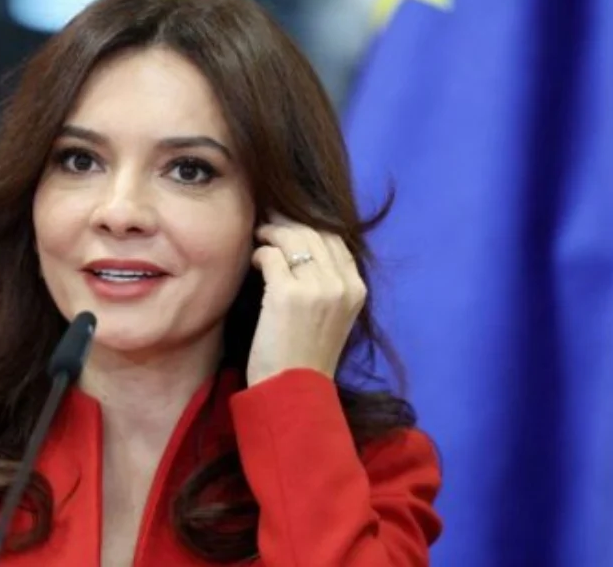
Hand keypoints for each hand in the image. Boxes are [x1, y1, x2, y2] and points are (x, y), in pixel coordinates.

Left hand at [247, 213, 366, 385]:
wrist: (294, 391)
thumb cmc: (308, 355)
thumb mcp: (334, 316)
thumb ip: (329, 282)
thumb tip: (304, 245)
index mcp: (356, 289)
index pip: (336, 239)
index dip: (310, 224)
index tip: (290, 222)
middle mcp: (341, 285)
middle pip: (314, 232)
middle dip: (289, 222)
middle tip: (268, 220)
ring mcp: (316, 288)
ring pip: (293, 238)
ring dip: (272, 232)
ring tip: (260, 236)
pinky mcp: (288, 293)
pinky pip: (272, 256)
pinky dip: (261, 254)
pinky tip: (256, 261)